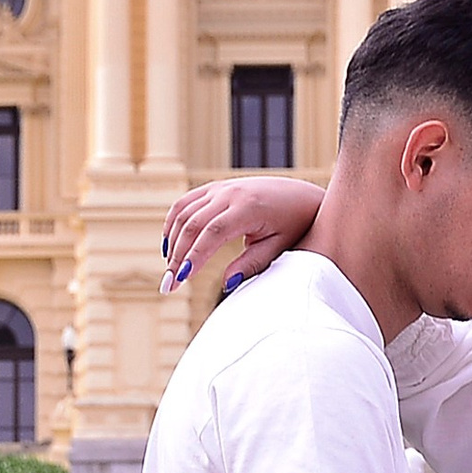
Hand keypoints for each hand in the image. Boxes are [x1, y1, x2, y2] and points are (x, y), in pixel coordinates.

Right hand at [162, 177, 325, 293]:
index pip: (212, 233)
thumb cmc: (294, 225)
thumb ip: (253, 264)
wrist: (302, 196)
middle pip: (193, 224)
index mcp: (248, 207)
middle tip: (169, 285)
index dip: (194, 256)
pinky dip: (174, 222)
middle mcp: (231, 193)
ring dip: (173, 241)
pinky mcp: (215, 187)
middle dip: (178, 256)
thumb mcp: (278, 247)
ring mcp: (221, 187)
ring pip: (184, 213)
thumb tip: (227, 284)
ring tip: (170, 271)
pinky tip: (170, 245)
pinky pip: (185, 202)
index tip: (181, 280)